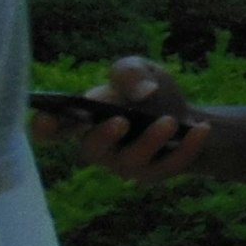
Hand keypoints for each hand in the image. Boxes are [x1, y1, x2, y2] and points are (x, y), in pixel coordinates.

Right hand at [37, 58, 209, 181]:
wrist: (188, 118)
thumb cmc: (151, 92)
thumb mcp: (142, 70)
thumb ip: (130, 71)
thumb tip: (142, 92)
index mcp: (85, 120)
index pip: (52, 129)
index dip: (43, 126)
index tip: (44, 118)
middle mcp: (99, 147)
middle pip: (89, 150)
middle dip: (102, 137)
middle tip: (120, 120)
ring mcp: (125, 165)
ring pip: (129, 162)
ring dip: (150, 141)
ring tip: (170, 121)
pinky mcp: (154, 174)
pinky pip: (167, 167)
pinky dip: (187, 148)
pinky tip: (201, 129)